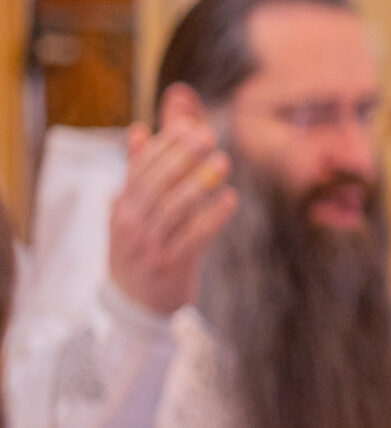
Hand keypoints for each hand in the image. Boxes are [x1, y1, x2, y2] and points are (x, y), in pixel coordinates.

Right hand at [107, 111, 237, 315]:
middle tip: (207, 137)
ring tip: (223, 162)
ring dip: (199, 183)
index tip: (189, 125)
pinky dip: (212, 217)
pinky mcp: (170, 264)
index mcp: (122, 206)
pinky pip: (193, 237)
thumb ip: (140, 170)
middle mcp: (131, 223)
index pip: (140, 169)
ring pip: (173, 209)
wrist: (135, 302)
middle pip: (155, 185)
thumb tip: (139, 129)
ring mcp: (149, 245)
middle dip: (181, 158)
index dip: (164, 146)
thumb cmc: (141, 246)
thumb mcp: (134, 209)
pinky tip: (230, 199)